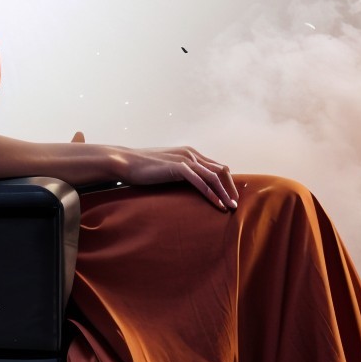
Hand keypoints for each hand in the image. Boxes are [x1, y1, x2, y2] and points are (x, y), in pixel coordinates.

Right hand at [114, 145, 238, 210]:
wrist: (125, 162)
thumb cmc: (143, 168)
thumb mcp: (166, 169)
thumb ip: (178, 174)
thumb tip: (186, 186)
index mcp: (190, 153)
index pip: (216, 166)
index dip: (226, 182)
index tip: (231, 197)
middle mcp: (191, 154)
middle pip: (221, 170)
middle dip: (230, 188)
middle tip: (235, 204)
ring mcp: (185, 159)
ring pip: (214, 176)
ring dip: (225, 193)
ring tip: (231, 207)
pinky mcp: (178, 167)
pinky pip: (201, 182)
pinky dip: (212, 194)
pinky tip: (218, 205)